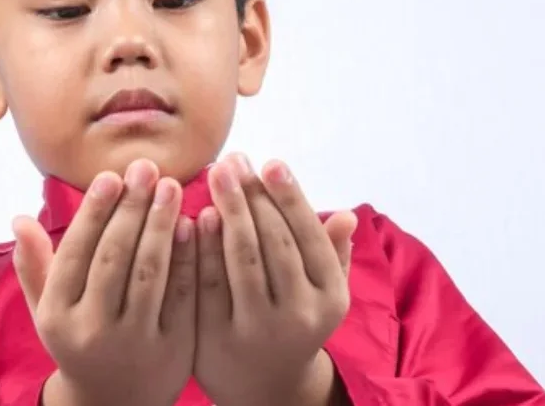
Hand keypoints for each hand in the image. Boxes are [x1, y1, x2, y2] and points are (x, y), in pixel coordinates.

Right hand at [11, 160, 196, 405]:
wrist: (115, 404)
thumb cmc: (80, 341)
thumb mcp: (48, 311)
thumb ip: (34, 266)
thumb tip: (19, 218)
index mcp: (58, 315)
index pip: (76, 252)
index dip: (94, 211)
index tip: (111, 174)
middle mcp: (93, 329)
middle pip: (114, 256)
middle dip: (131, 207)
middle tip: (146, 167)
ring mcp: (134, 340)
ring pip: (149, 272)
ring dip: (161, 224)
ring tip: (171, 186)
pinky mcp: (174, 348)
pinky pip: (183, 293)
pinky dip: (189, 256)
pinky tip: (195, 223)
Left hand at [194, 155, 355, 405]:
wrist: (265, 389)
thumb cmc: (296, 322)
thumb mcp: (325, 294)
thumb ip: (334, 253)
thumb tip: (349, 215)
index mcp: (330, 297)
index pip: (308, 236)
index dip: (289, 196)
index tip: (270, 162)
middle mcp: (299, 315)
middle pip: (273, 242)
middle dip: (253, 195)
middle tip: (234, 160)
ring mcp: (258, 329)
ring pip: (242, 259)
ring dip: (229, 211)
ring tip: (217, 176)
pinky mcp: (217, 340)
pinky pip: (208, 283)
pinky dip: (202, 246)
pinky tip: (196, 216)